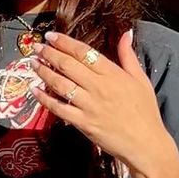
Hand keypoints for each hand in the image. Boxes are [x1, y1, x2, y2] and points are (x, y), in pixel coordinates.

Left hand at [29, 29, 176, 177]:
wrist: (146, 144)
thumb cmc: (145, 111)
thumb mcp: (141, 80)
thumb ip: (128, 56)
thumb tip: (126, 33)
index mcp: (113, 74)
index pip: (84, 52)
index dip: (65, 42)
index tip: (51, 35)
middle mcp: (98, 87)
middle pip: (68, 65)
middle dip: (49, 53)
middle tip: (36, 47)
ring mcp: (89, 105)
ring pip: (60, 84)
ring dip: (43, 72)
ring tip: (32, 63)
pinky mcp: (82, 123)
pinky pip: (59, 108)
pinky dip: (44, 98)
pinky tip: (34, 90)